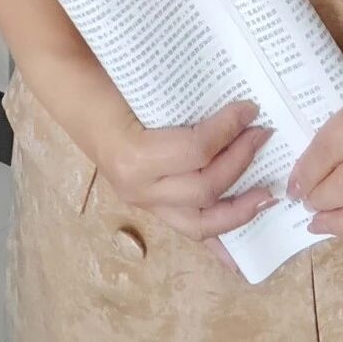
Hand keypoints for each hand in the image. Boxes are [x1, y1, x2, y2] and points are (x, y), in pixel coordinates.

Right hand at [93, 99, 279, 264]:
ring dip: (238, 210)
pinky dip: (216, 244)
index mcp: (133, 155)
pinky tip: (239, 260)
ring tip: (267, 194)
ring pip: (199, 222)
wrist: (75, 95)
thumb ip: (182, 93)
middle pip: (205, 187)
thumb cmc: (107, 81)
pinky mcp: (150, 207)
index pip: (196, 150)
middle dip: (241, 161)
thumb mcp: (140, 82)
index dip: (228, 130)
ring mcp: (144, 202)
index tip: (250, 107)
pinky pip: (187, 230)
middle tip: (263, 133)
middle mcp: (138, 188)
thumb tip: (234, 97)